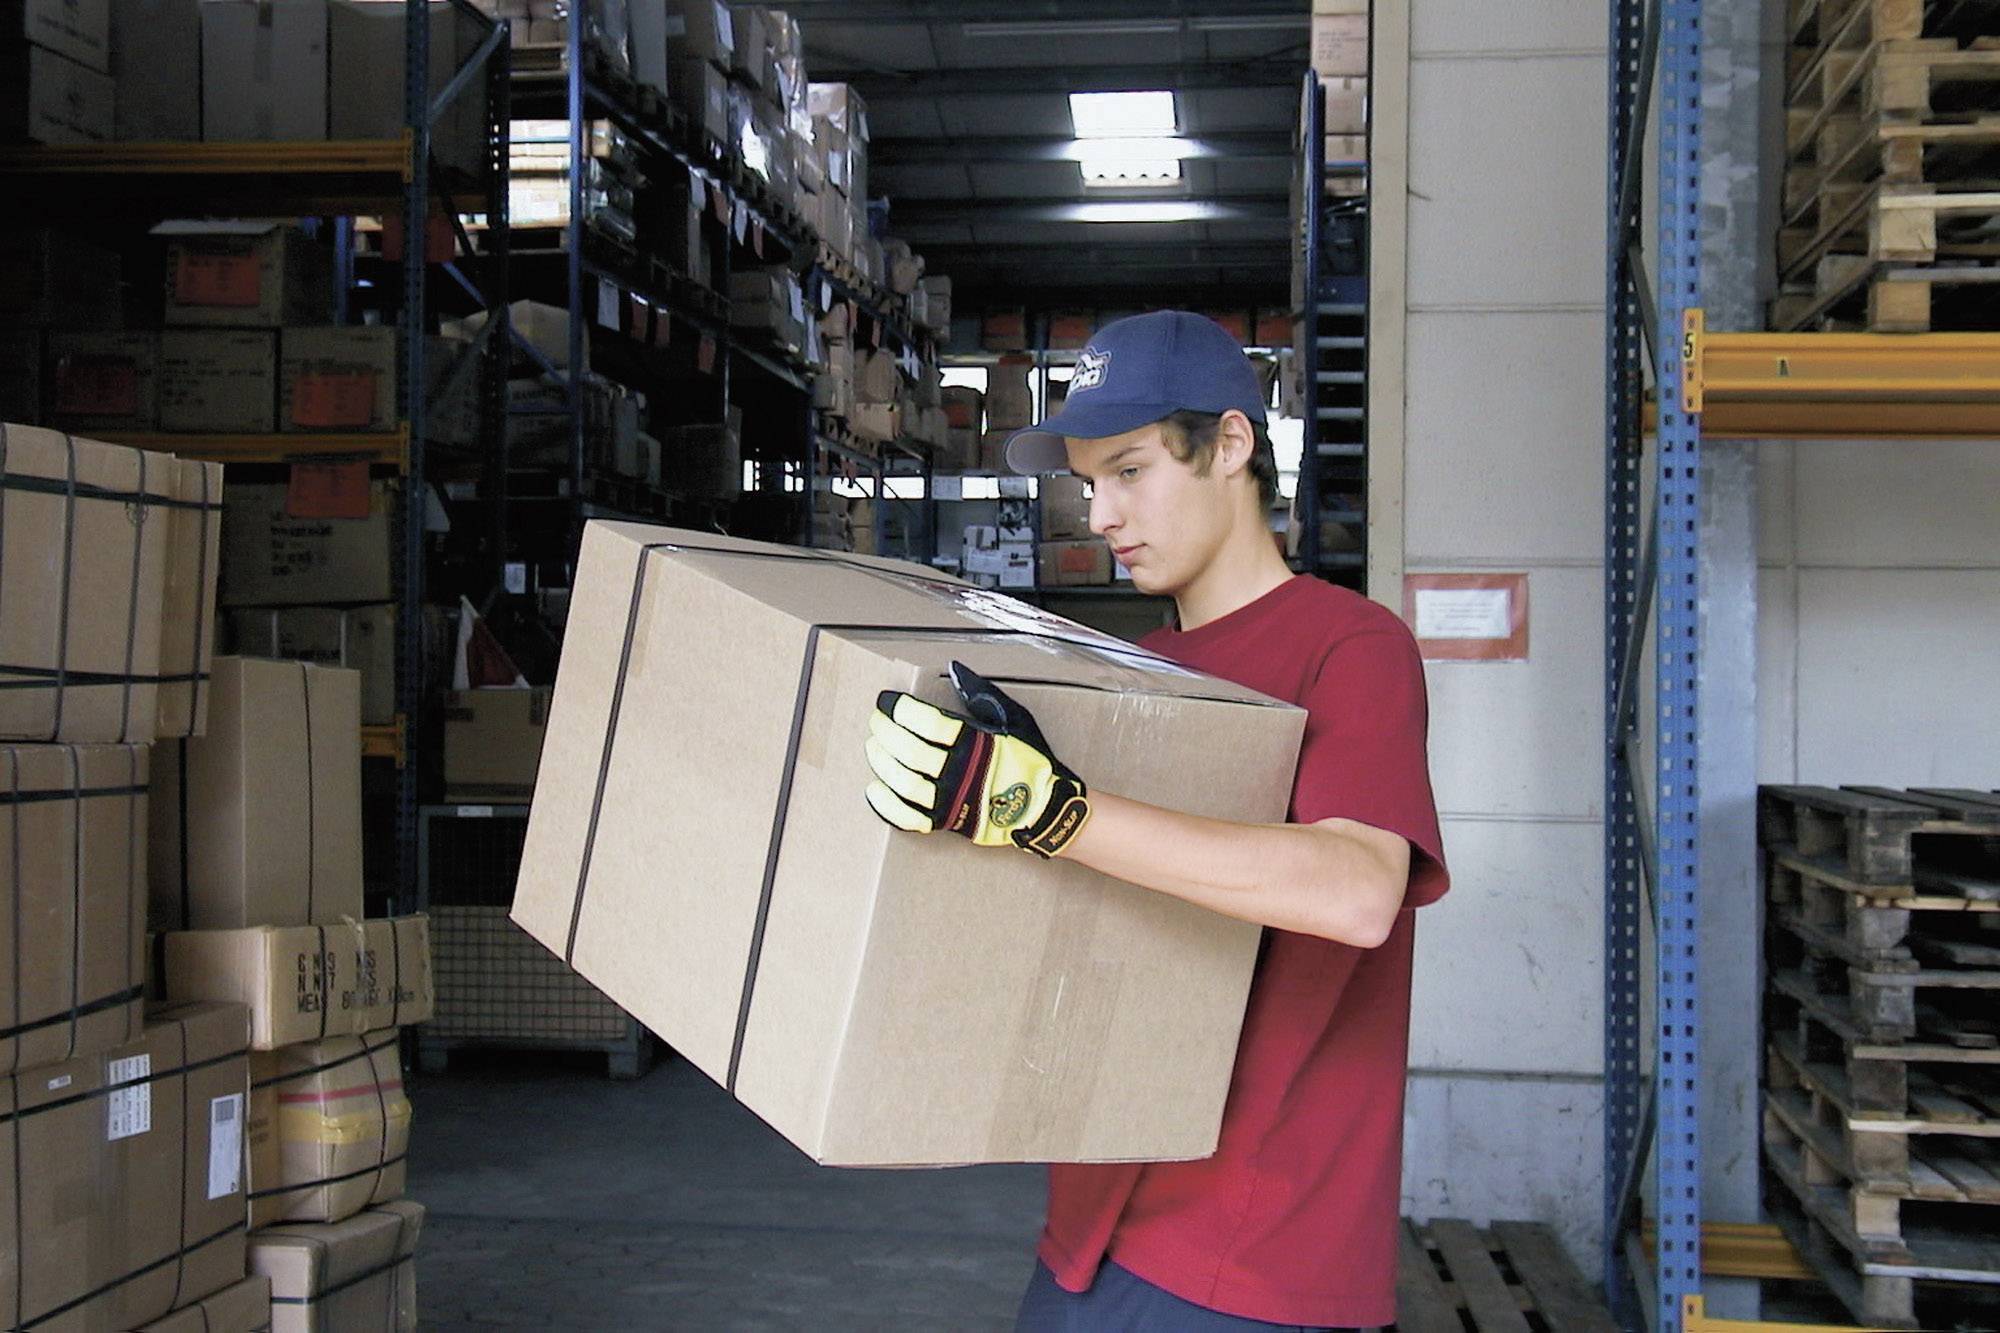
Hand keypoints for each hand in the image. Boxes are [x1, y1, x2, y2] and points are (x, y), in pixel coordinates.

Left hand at [864, 661, 1090, 858]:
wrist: (1045, 809)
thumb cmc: (1030, 761)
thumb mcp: (1014, 719)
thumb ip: (982, 694)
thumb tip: (955, 669)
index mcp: (977, 741)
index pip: (927, 722)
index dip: (901, 709)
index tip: (888, 701)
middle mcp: (962, 771)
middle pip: (910, 750)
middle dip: (886, 732)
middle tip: (877, 721)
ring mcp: (953, 800)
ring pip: (904, 783)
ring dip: (882, 763)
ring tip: (874, 747)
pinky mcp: (948, 823)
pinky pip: (908, 818)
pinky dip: (886, 805)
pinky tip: (875, 788)